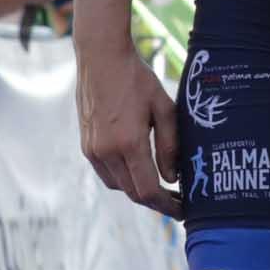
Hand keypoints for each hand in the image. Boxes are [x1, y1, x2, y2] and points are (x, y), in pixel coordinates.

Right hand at [79, 40, 182, 216]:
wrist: (100, 58)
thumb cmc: (137, 79)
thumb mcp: (164, 108)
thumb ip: (170, 145)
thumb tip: (172, 178)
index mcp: (128, 143)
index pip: (147, 190)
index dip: (167, 206)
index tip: (183, 211)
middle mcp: (106, 152)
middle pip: (132, 192)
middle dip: (156, 201)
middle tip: (179, 201)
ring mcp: (92, 150)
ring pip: (118, 185)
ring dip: (139, 190)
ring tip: (163, 186)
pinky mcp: (86, 145)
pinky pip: (107, 173)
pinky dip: (124, 177)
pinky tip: (140, 169)